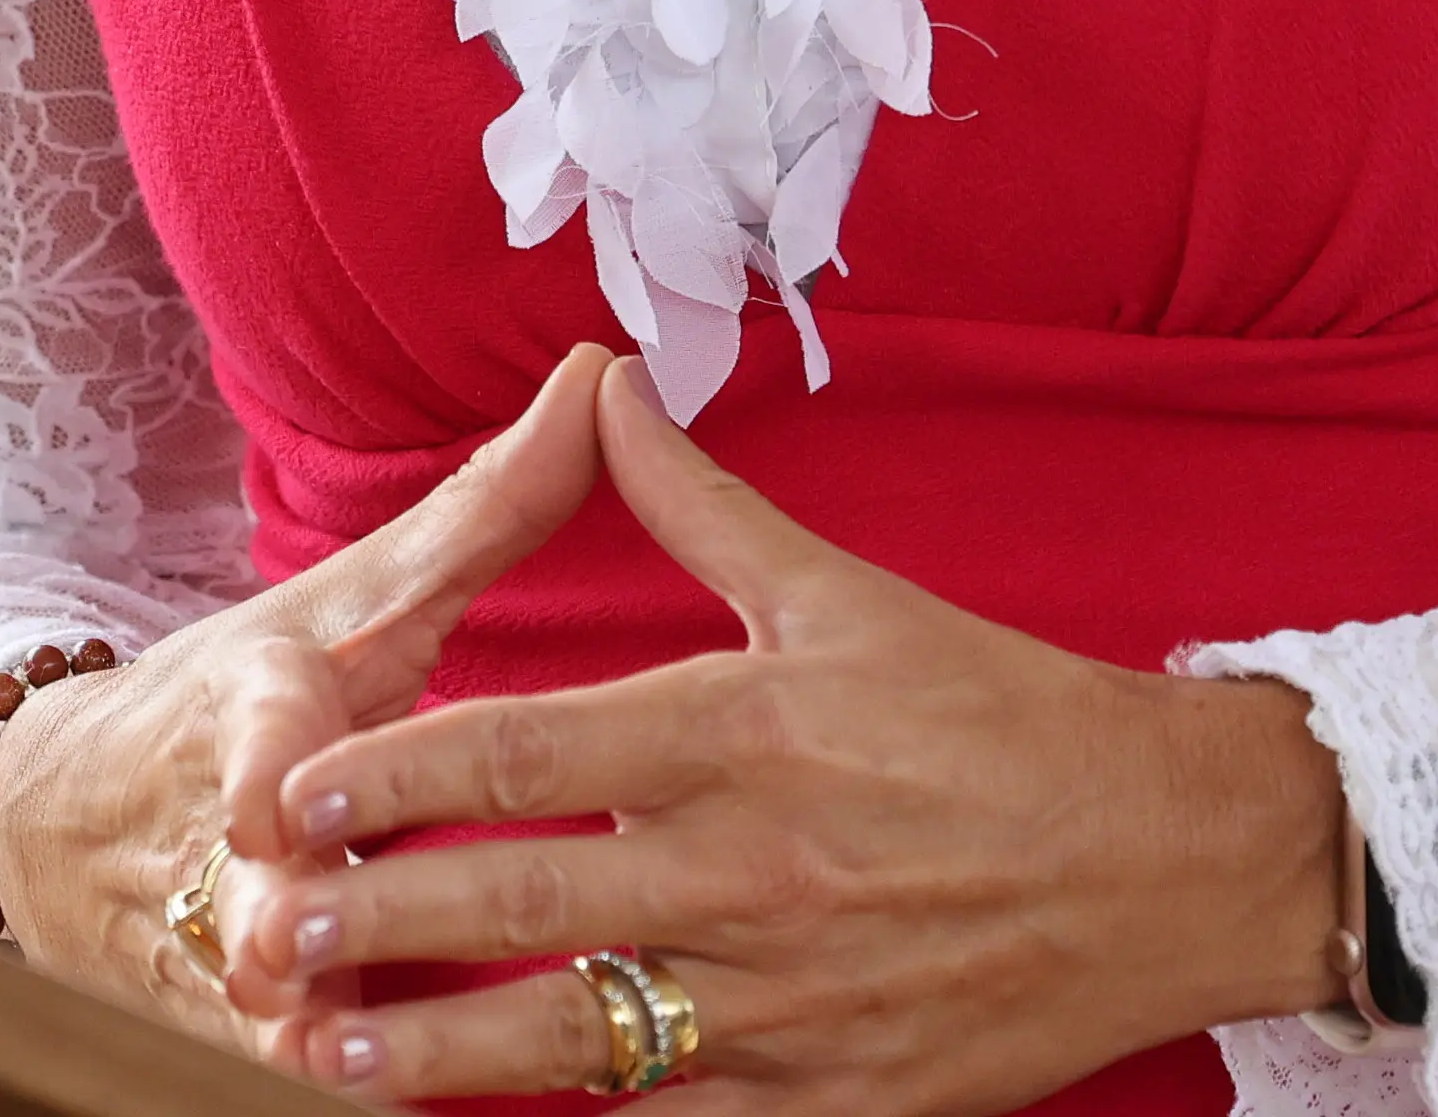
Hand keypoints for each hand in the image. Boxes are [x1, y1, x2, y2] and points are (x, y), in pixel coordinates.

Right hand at [0, 346, 617, 1031]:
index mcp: (262, 709)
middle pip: (252, 883)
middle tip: (297, 957)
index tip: (272, 805)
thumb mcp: (361, 595)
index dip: (269, 768)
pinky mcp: (216, 1031)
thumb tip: (605, 374)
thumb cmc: (260, 693)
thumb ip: (489, 510)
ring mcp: (214, 944)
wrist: (68, 820)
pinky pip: (263, 1068)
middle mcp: (227, 834)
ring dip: (295, 1029)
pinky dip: (312, 1082)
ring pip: (251, 998)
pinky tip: (370, 1102)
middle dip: (281, 922)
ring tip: (333, 1057)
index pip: (257, 731)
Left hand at [218, 363, 1347, 1107]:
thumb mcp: (847, 593)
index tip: (290, 791)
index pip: (521, 750)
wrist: (1173, 857)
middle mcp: (748, 867)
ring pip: (574, 1033)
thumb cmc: (1008, 714)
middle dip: (374, 917)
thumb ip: (701, 507)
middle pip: (517, 896)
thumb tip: (607, 391)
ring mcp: (786, 996)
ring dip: (439, 1054)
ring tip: (333, 1058)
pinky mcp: (830, 1096)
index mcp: (740, 730)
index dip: (390, 773)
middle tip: (264, 928)